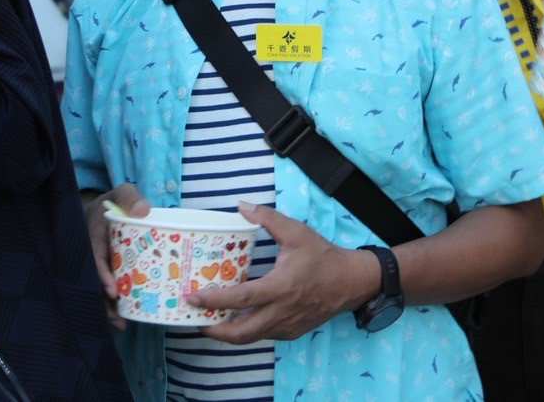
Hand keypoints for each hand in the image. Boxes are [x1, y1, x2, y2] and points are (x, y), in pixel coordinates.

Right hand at [86, 184, 150, 330]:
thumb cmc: (115, 202)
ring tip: (122, 324)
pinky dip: (111, 304)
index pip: (94, 258)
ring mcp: (96, 265)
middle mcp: (91, 254)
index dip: (101, 275)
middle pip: (94, 281)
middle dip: (104, 301)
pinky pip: (104, 289)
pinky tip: (122, 320)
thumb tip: (143, 211)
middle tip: (119, 318)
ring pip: (97, 290)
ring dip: (108, 308)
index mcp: (93, 236)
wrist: (105, 207)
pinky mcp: (103, 272)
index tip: (112, 290)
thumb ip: (130, 196)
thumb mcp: (121, 192)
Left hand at [192, 202, 378, 344]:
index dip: (213, 300)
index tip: (192, 297)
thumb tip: (241, 205)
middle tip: (195, 318)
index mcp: (280, 287)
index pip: (240, 299)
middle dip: (214, 330)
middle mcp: (281, 312)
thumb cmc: (321, 256)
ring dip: (229, 333)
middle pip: (240, 333)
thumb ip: (267, 218)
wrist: (350, 282)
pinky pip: (264, 335)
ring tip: (211, 320)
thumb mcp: (296, 232)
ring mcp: (287, 326)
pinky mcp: (292, 333)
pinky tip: (239, 318)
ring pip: (251, 338)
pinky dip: (248, 330)